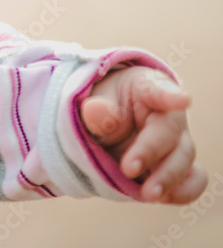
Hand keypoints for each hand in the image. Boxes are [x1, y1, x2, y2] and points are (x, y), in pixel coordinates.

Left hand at [80, 66, 205, 202]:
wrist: (109, 125)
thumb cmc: (105, 106)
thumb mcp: (94, 101)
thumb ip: (96, 109)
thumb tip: (98, 112)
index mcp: (146, 89)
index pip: (158, 90)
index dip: (170, 96)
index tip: (182, 99)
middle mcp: (169, 115)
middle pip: (169, 132)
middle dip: (151, 152)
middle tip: (128, 168)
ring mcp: (176, 142)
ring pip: (182, 158)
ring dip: (168, 178)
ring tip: (149, 194)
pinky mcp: (178, 167)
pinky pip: (193, 178)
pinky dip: (185, 190)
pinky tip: (167, 198)